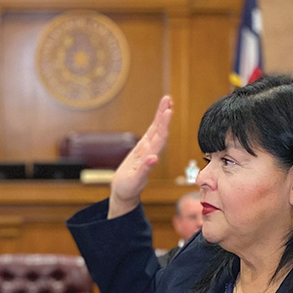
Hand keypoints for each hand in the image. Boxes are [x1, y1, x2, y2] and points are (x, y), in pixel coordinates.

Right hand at [108, 96, 172, 218]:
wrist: (124, 193)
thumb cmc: (128, 188)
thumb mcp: (135, 180)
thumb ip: (145, 169)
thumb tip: (154, 158)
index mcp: (150, 157)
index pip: (160, 138)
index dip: (164, 124)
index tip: (168, 111)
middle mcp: (150, 151)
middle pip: (160, 130)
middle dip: (164, 114)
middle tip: (168, 99)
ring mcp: (147, 149)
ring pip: (156, 129)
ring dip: (161, 115)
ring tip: (166, 100)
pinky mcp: (142, 149)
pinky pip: (150, 132)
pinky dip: (156, 122)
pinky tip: (160, 114)